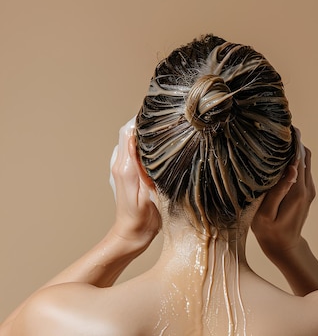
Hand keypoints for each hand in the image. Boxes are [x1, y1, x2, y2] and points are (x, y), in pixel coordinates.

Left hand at [109, 117, 160, 249]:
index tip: (157, 113)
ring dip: (145, 136)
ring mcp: (122, 170)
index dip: (140, 119)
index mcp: (124, 165)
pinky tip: (159, 151)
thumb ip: (143, 163)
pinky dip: (145, 148)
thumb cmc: (142, 217)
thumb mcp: (147, 189)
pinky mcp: (127, 176)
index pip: (128, 130)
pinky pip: (135, 154)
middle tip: (166, 119)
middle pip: (130, 133)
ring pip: (133, 143)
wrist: (133, 235)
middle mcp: (120, 164)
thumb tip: (141, 136)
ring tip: (164, 132)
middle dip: (145, 125)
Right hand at [252, 133, 314, 260]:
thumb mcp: (267, 214)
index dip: (295, 142)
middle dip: (295, 141)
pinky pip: (303, 170)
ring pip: (305, 162)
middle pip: (305, 156)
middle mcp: (307, 188)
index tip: (288, 127)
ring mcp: (309, 190)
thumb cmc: (270, 232)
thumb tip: (291, 168)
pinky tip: (281, 156)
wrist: (285, 247)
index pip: (299, 159)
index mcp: (298, 191)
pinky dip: (294, 159)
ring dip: (295, 150)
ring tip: (280, 138)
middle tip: (281, 128)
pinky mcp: (306, 192)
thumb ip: (278, 191)